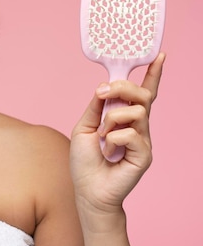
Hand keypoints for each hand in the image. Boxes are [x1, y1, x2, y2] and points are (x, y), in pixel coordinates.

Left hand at [70, 52, 164, 213]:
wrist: (87, 189)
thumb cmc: (85, 160)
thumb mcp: (84, 126)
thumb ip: (96, 106)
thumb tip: (105, 86)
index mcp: (123, 117)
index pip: (142, 93)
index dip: (152, 74)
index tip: (159, 56)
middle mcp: (137, 126)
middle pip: (141, 95)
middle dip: (121, 88)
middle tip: (102, 94)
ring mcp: (143, 140)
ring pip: (136, 112)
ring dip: (111, 119)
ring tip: (102, 136)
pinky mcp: (144, 154)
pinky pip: (130, 134)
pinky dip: (113, 139)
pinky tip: (109, 152)